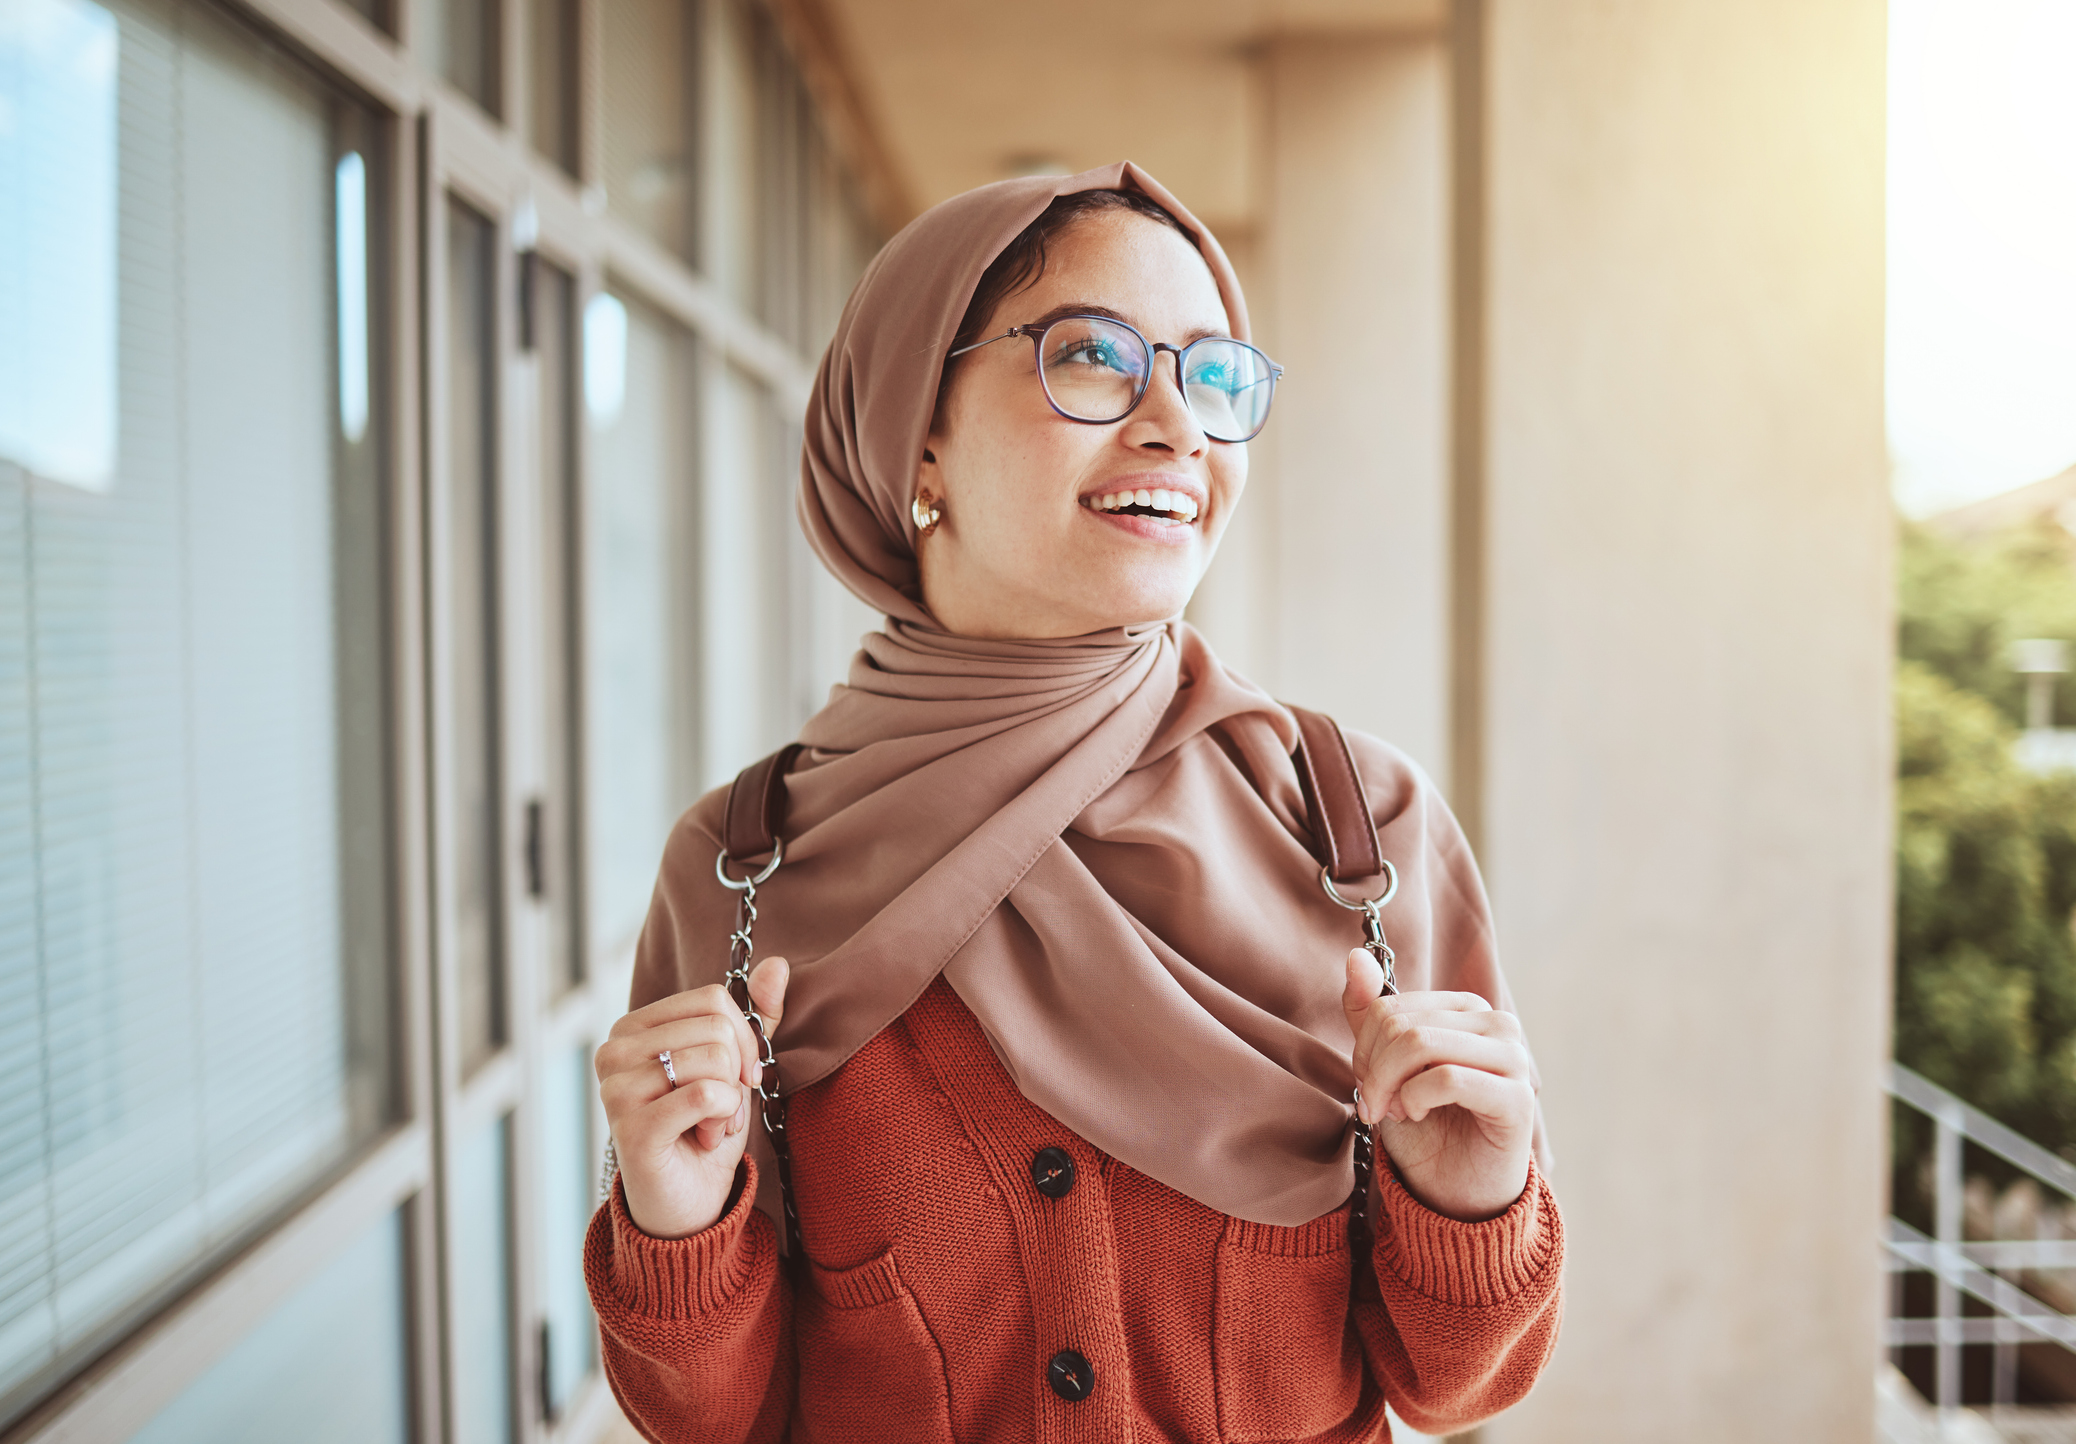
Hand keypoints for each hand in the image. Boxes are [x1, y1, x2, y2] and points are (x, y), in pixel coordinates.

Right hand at [595, 956, 789, 1238]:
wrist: (687, 1203)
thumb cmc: (706, 1129)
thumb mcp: (735, 1068)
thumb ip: (754, 1018)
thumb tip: (778, 964)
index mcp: (632, 1027)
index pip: (713, 999)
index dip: (743, 1039)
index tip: (738, 1077)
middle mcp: (613, 1051)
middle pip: (716, 1028)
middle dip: (737, 1074)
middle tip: (720, 1109)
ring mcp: (615, 1089)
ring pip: (713, 1059)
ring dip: (730, 1102)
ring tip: (710, 1125)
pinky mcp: (631, 1127)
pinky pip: (707, 1094)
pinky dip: (723, 1119)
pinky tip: (704, 1140)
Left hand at [1341, 949, 1536, 1222]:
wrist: (1458, 1192)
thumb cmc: (1427, 1127)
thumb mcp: (1386, 1067)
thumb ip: (1370, 1014)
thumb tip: (1355, 957)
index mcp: (1466, 1008)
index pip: (1390, 1006)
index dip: (1363, 1048)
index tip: (1366, 1083)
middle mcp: (1497, 1023)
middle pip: (1401, 1026)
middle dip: (1373, 1070)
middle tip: (1375, 1103)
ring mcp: (1513, 1057)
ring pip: (1421, 1045)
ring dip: (1390, 1087)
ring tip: (1396, 1112)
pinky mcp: (1516, 1097)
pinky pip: (1447, 1079)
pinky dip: (1416, 1099)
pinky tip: (1418, 1115)